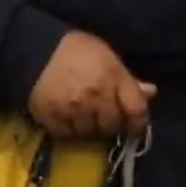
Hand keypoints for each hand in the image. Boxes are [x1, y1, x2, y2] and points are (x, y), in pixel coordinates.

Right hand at [28, 31, 156, 138]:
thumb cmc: (76, 50)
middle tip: (104, 116)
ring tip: (84, 116)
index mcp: (113, 77)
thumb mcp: (107, 57)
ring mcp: (73, 109)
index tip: (135, 128)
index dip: (139, 123)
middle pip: (112, 126)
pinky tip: (67, 117)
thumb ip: (127, 79)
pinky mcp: (52, 119)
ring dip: (90, 128)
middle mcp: (95, 96)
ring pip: (90, 133)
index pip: (136, 109)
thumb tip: (150, 93)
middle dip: (111, 123)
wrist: (35, 50)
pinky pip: (67, 135)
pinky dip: (70, 130)